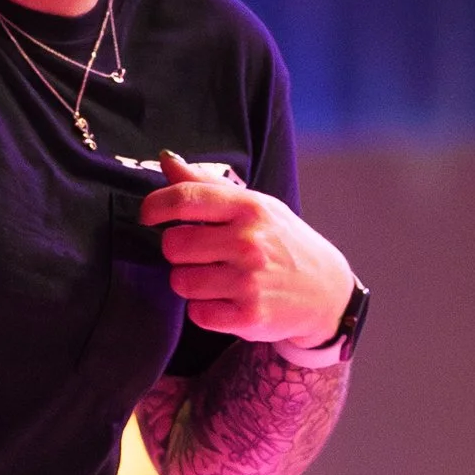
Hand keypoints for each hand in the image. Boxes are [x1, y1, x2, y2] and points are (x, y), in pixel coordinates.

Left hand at [140, 153, 352, 349]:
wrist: (326, 290)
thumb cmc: (281, 242)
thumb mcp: (255, 205)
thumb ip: (207, 185)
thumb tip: (166, 159)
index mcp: (248, 207)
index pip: (185, 198)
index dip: (155, 207)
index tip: (148, 216)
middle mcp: (249, 241)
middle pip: (173, 245)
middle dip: (177, 251)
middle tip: (197, 254)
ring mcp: (249, 280)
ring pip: (181, 281)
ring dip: (189, 282)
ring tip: (214, 278)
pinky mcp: (249, 316)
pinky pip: (197, 313)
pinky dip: (203, 309)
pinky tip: (224, 300)